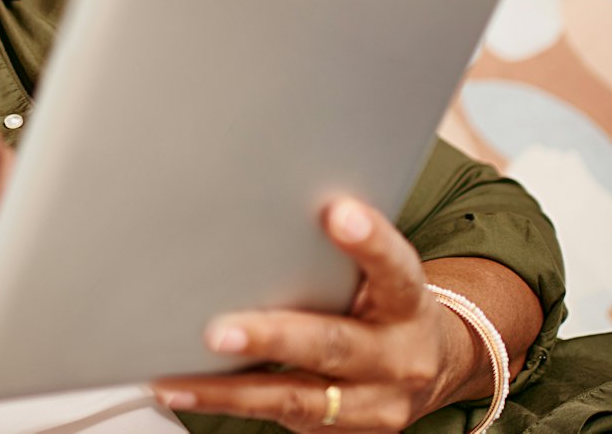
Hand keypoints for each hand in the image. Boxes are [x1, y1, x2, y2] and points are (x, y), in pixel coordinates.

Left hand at [152, 199, 478, 432]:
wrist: (433, 364)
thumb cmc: (388, 303)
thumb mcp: (384, 272)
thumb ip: (340, 250)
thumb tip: (269, 200)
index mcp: (407, 302)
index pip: (394, 268)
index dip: (368, 242)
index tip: (338, 213)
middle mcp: (398, 357)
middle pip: (334, 345)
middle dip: (273, 339)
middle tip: (220, 331)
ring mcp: (372, 402)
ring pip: (298, 399)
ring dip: (230, 390)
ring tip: (178, 378)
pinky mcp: (344, 431)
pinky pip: (282, 417)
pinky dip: (229, 403)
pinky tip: (187, 389)